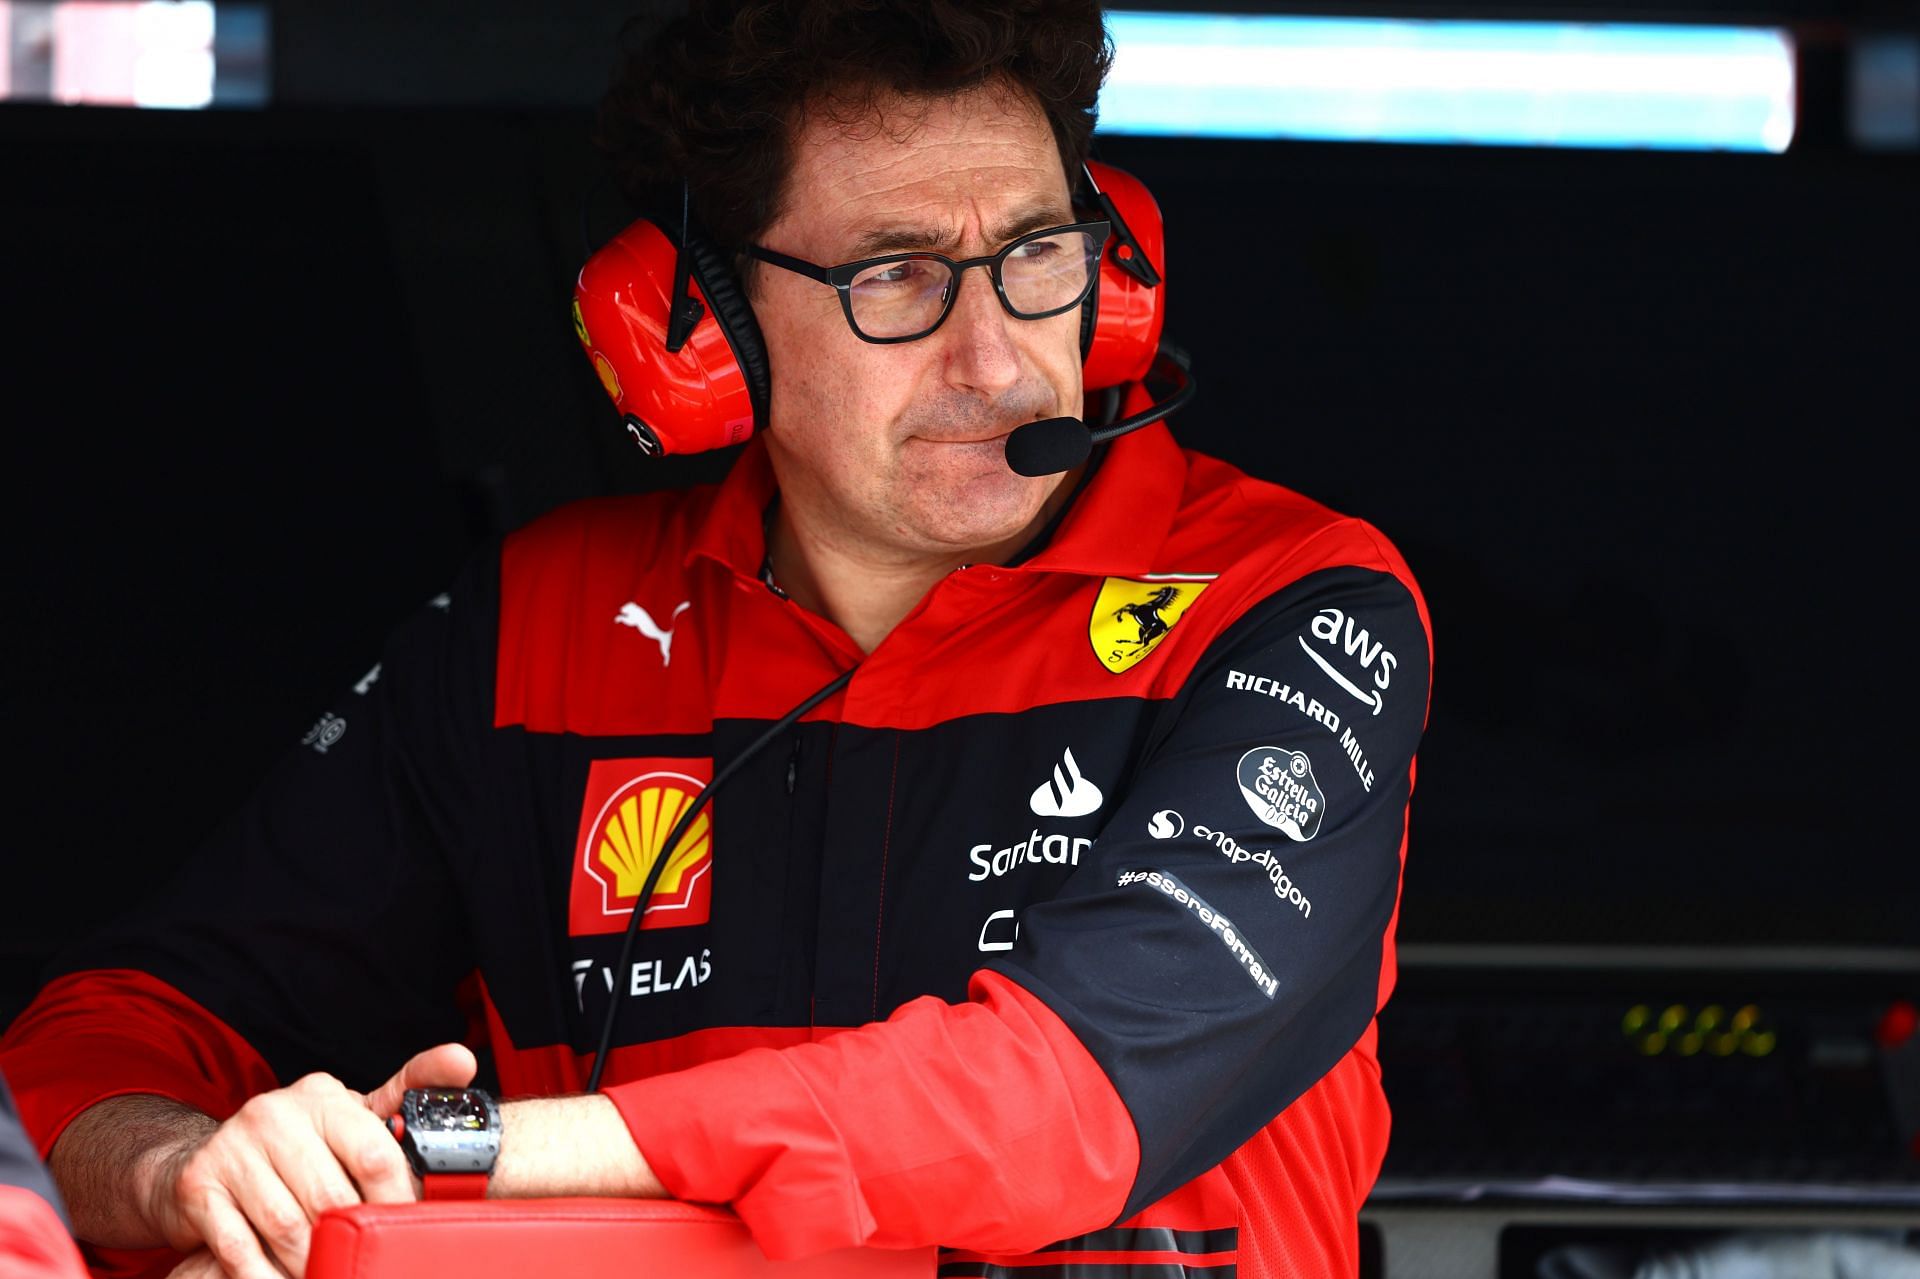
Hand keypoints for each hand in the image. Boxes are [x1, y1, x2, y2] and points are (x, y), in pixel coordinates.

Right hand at [145, 1044, 475, 1278]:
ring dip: (313, 1263)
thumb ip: (409, 1091)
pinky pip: (239, 1247)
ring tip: (335, 1275)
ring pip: (288, 1226)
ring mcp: (232, 1149)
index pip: (373, 1152)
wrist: (205, 1161)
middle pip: (331, 1196)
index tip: (408, 1232)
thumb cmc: (299, 1145)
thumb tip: (464, 1060)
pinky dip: (265, 1276)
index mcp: (322, 1096)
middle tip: (374, 1264)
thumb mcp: (353, 1114)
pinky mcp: (199, 1187)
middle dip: (355, 1239)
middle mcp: (274, 1114)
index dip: (396, 1199)